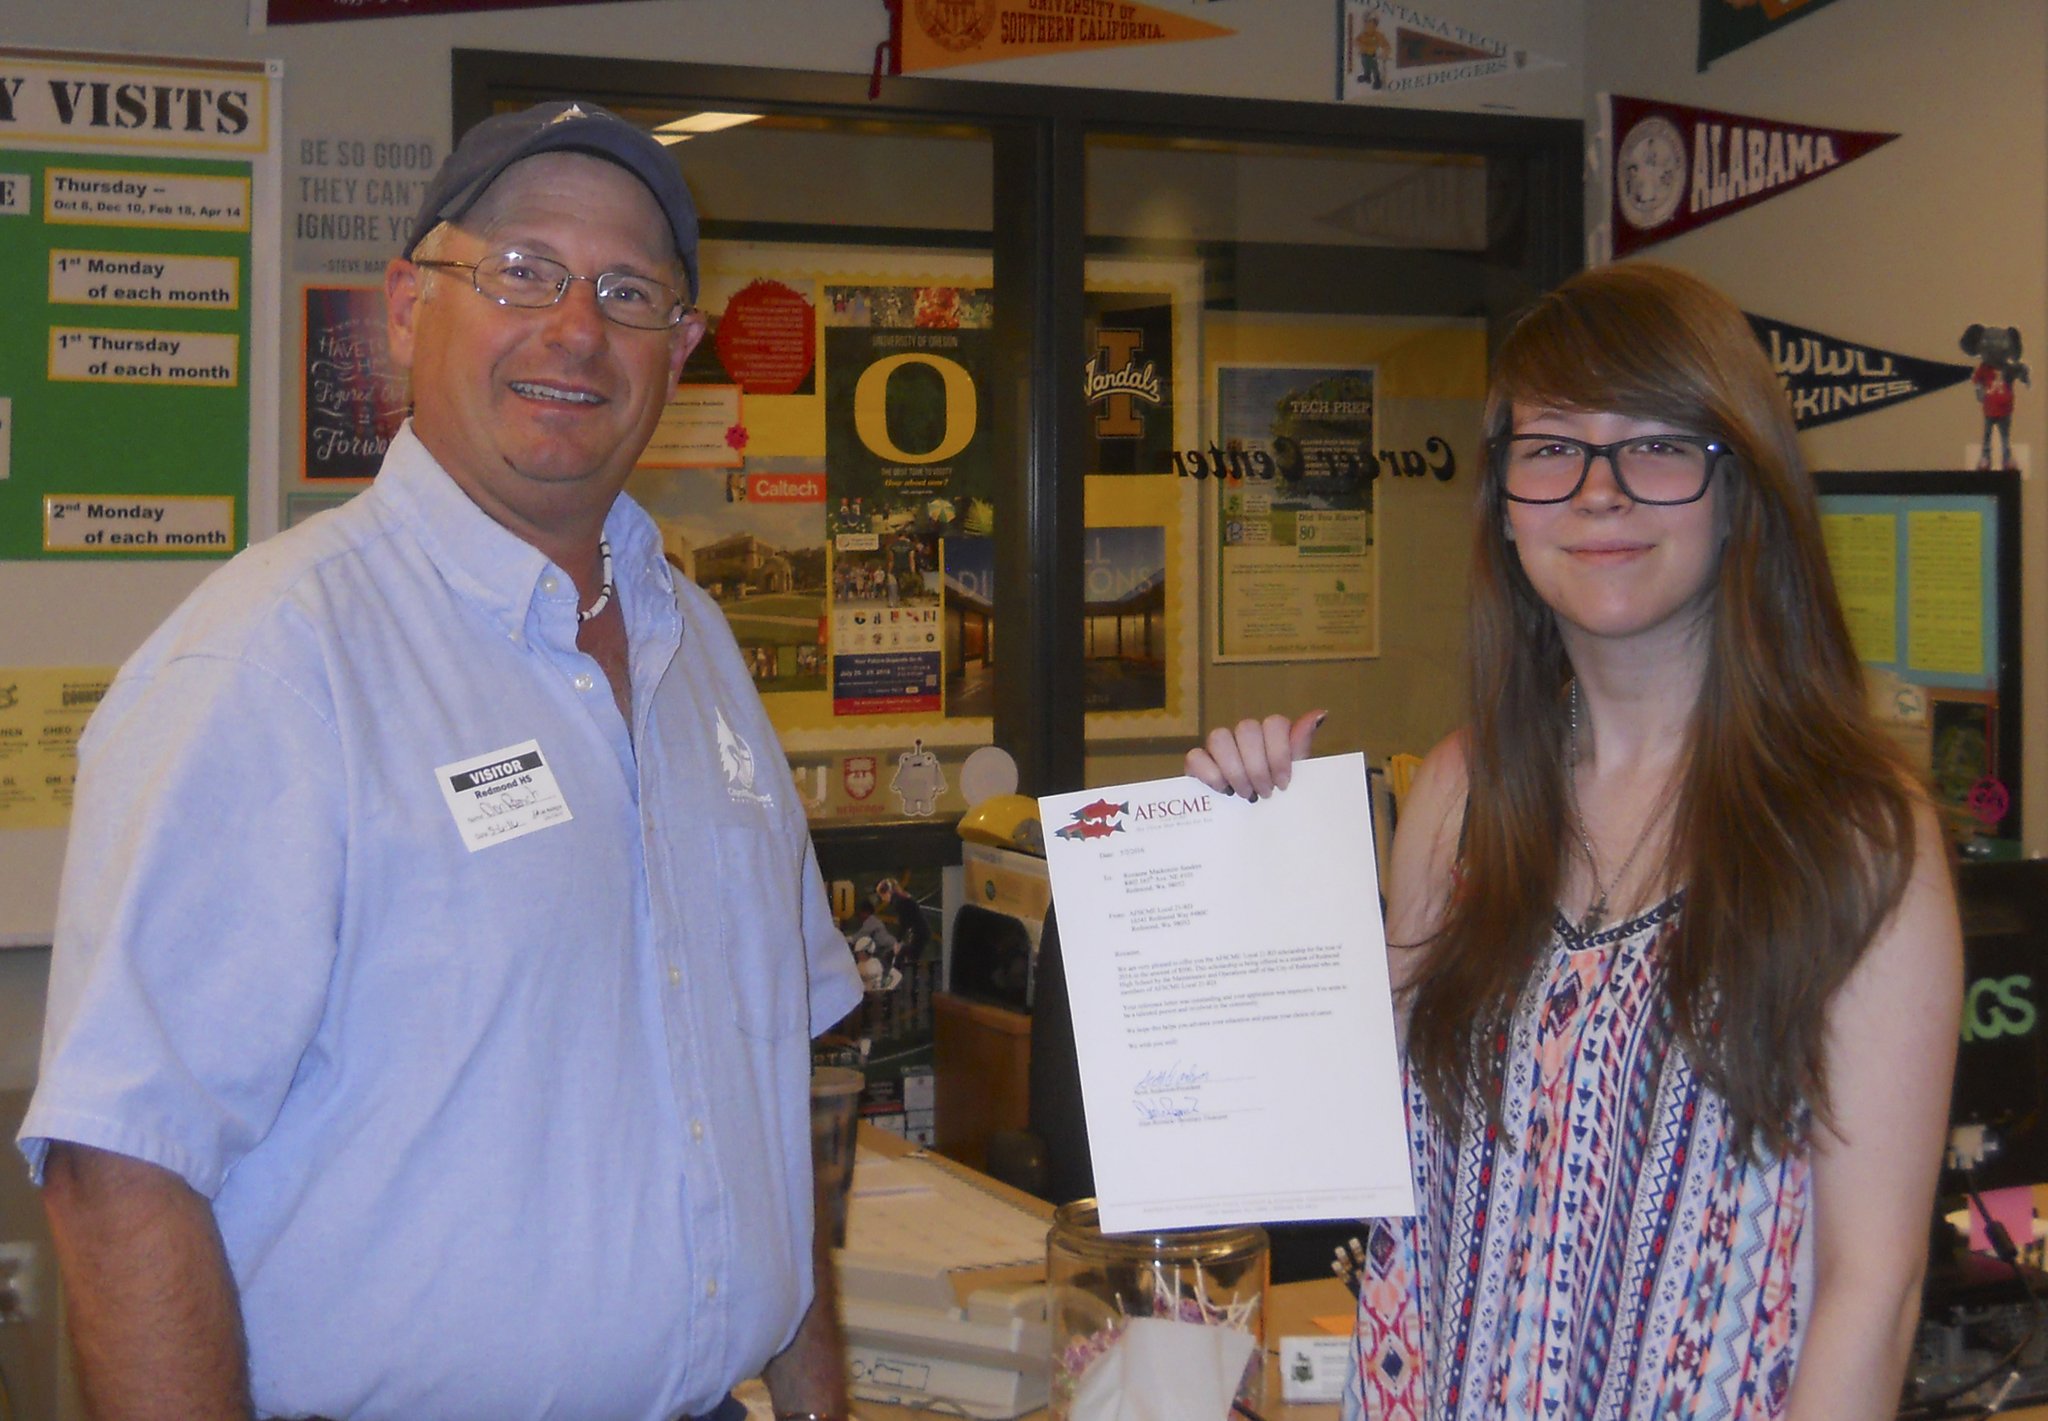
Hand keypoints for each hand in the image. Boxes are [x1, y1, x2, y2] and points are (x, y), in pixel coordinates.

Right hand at [1184, 711, 1324, 799]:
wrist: (1253, 826)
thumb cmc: (1277, 797)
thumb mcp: (1295, 775)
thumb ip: (1301, 746)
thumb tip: (1320, 714)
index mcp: (1271, 736)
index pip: (1274, 723)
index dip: (1279, 752)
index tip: (1284, 783)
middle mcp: (1244, 736)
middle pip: (1247, 728)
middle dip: (1258, 766)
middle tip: (1265, 793)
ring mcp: (1219, 747)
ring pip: (1219, 737)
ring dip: (1234, 770)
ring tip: (1244, 794)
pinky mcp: (1197, 763)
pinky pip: (1196, 756)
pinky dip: (1210, 774)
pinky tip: (1223, 791)